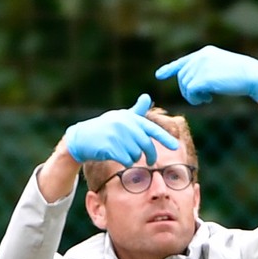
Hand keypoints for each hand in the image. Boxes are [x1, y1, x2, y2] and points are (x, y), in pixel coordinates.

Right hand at [61, 94, 179, 166]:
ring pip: (136, 155)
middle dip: (150, 155)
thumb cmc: (104, 128)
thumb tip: (147, 96)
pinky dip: (124, 161)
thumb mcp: (121, 118)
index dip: (165, 138)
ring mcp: (117, 136)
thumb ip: (136, 111)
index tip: (175, 146)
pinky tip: (117, 156)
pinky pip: (126, 160)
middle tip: (152, 162)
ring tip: (123, 153)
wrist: (82, 138)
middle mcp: (125, 125)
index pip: (152, 129)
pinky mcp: (110, 147)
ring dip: (133, 158)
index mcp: (130, 118)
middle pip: (146, 145)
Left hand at [156, 45, 257, 104]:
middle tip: (202, 98)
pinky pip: (190, 91)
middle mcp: (200, 57)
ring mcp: (201, 66)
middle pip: (182, 77)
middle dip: (188, 91)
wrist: (252, 75)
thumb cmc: (241, 75)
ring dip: (193, 96)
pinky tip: (208, 99)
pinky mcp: (203, 78)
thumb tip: (190, 84)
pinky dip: (196, 99)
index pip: (183, 61)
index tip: (159, 75)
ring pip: (185, 85)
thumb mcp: (220, 67)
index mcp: (205, 52)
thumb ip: (205, 70)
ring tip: (206, 98)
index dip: (170, 69)